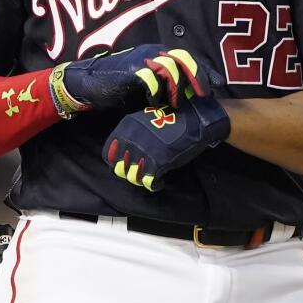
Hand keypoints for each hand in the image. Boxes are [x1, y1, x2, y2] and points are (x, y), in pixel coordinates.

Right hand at [49, 45, 216, 117]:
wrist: (90, 82)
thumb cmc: (121, 86)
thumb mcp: (149, 85)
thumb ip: (167, 87)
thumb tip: (190, 100)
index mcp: (160, 53)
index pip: (189, 57)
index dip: (205, 70)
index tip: (217, 85)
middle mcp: (153, 53)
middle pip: (184, 58)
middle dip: (197, 77)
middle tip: (203, 95)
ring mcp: (141, 60)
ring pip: (170, 67)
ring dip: (176, 87)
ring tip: (177, 104)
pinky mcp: (130, 71)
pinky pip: (149, 79)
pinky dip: (155, 92)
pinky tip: (154, 103)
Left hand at [102, 96, 229, 191]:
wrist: (194, 118)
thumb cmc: (172, 117)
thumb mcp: (145, 119)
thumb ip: (133, 133)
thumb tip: (125, 150)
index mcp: (126, 127)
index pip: (108, 152)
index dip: (116, 162)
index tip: (125, 164)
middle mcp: (131, 140)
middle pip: (119, 168)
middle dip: (129, 172)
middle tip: (140, 172)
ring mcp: (143, 152)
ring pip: (133, 177)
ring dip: (141, 179)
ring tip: (151, 177)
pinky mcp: (158, 163)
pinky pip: (149, 182)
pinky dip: (154, 185)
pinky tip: (160, 181)